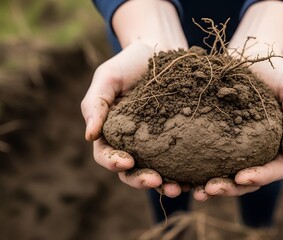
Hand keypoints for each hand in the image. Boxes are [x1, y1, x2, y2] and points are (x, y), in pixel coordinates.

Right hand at [81, 43, 183, 196]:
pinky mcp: (175, 140)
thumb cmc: (128, 64)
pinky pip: (178, 161)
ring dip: (164, 183)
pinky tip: (194, 179)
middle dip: (141, 179)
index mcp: (110, 133)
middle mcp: (131, 143)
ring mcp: (154, 144)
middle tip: (156, 181)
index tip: (127, 161)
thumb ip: (95, 104)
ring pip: (155, 171)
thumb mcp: (107, 78)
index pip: (105, 154)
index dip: (113, 162)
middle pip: (130, 171)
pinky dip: (184, 173)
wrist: (159, 52)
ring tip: (178, 188)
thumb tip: (89, 136)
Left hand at [193, 56, 282, 200]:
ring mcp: (237, 147)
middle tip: (208, 190)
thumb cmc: (277, 71)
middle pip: (247, 181)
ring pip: (226, 175)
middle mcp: (258, 151)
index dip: (259, 177)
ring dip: (211, 186)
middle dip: (229, 188)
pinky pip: (208, 158)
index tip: (241, 177)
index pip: (275, 169)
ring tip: (194, 191)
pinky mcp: (217, 138)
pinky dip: (197, 170)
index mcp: (280, 145)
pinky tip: (181, 175)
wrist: (250, 54)